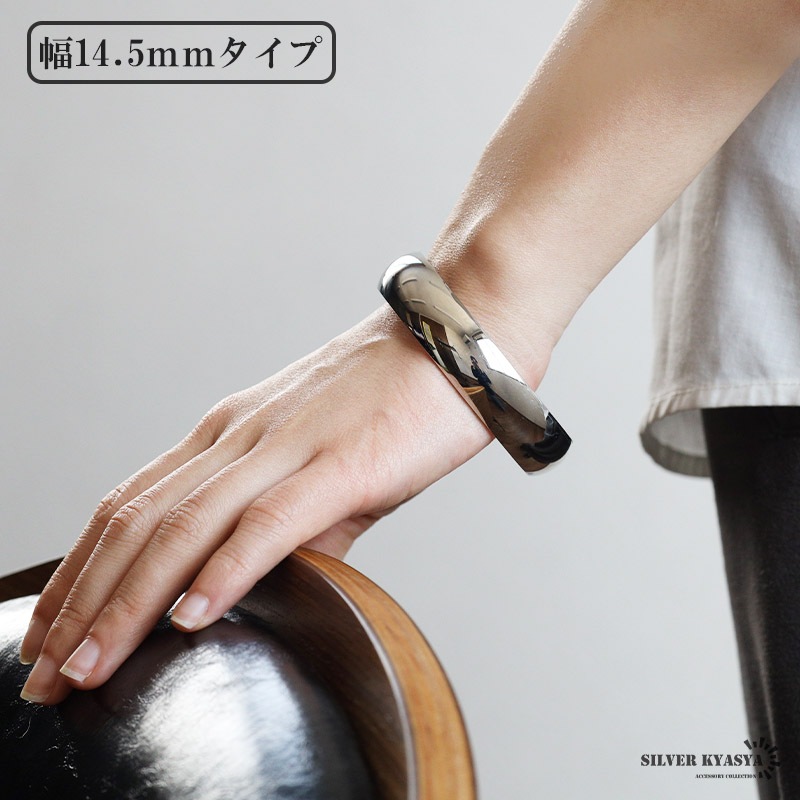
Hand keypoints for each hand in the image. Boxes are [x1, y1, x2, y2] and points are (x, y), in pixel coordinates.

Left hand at [19, 307, 502, 703]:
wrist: (449, 341)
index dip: (79, 571)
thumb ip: (287, 525)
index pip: (129, 505)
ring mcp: (285, 447)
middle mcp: (239, 436)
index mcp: (228, 433)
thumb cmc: (389, 401)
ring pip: (183, 527)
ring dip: (129, 601)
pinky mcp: (338, 464)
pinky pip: (267, 521)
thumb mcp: (318, 464)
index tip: (49, 629)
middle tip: (43, 673)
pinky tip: (191, 616)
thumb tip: (265, 582)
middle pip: (137, 523)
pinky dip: (223, 570)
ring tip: (89, 664)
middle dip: (81, 602)